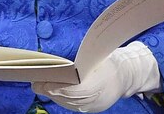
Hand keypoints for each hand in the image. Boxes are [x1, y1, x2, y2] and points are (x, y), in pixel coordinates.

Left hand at [31, 41, 159, 112]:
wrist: (127, 75)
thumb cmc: (110, 60)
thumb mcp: (98, 55)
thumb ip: (82, 61)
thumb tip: (60, 64)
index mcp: (103, 81)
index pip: (78, 90)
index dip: (60, 88)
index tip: (44, 83)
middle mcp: (100, 98)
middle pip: (71, 98)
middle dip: (51, 91)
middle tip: (36, 83)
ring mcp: (96, 106)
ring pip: (70, 103)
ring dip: (54, 95)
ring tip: (39, 86)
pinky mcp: (92, 109)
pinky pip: (73, 106)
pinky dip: (61, 98)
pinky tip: (50, 91)